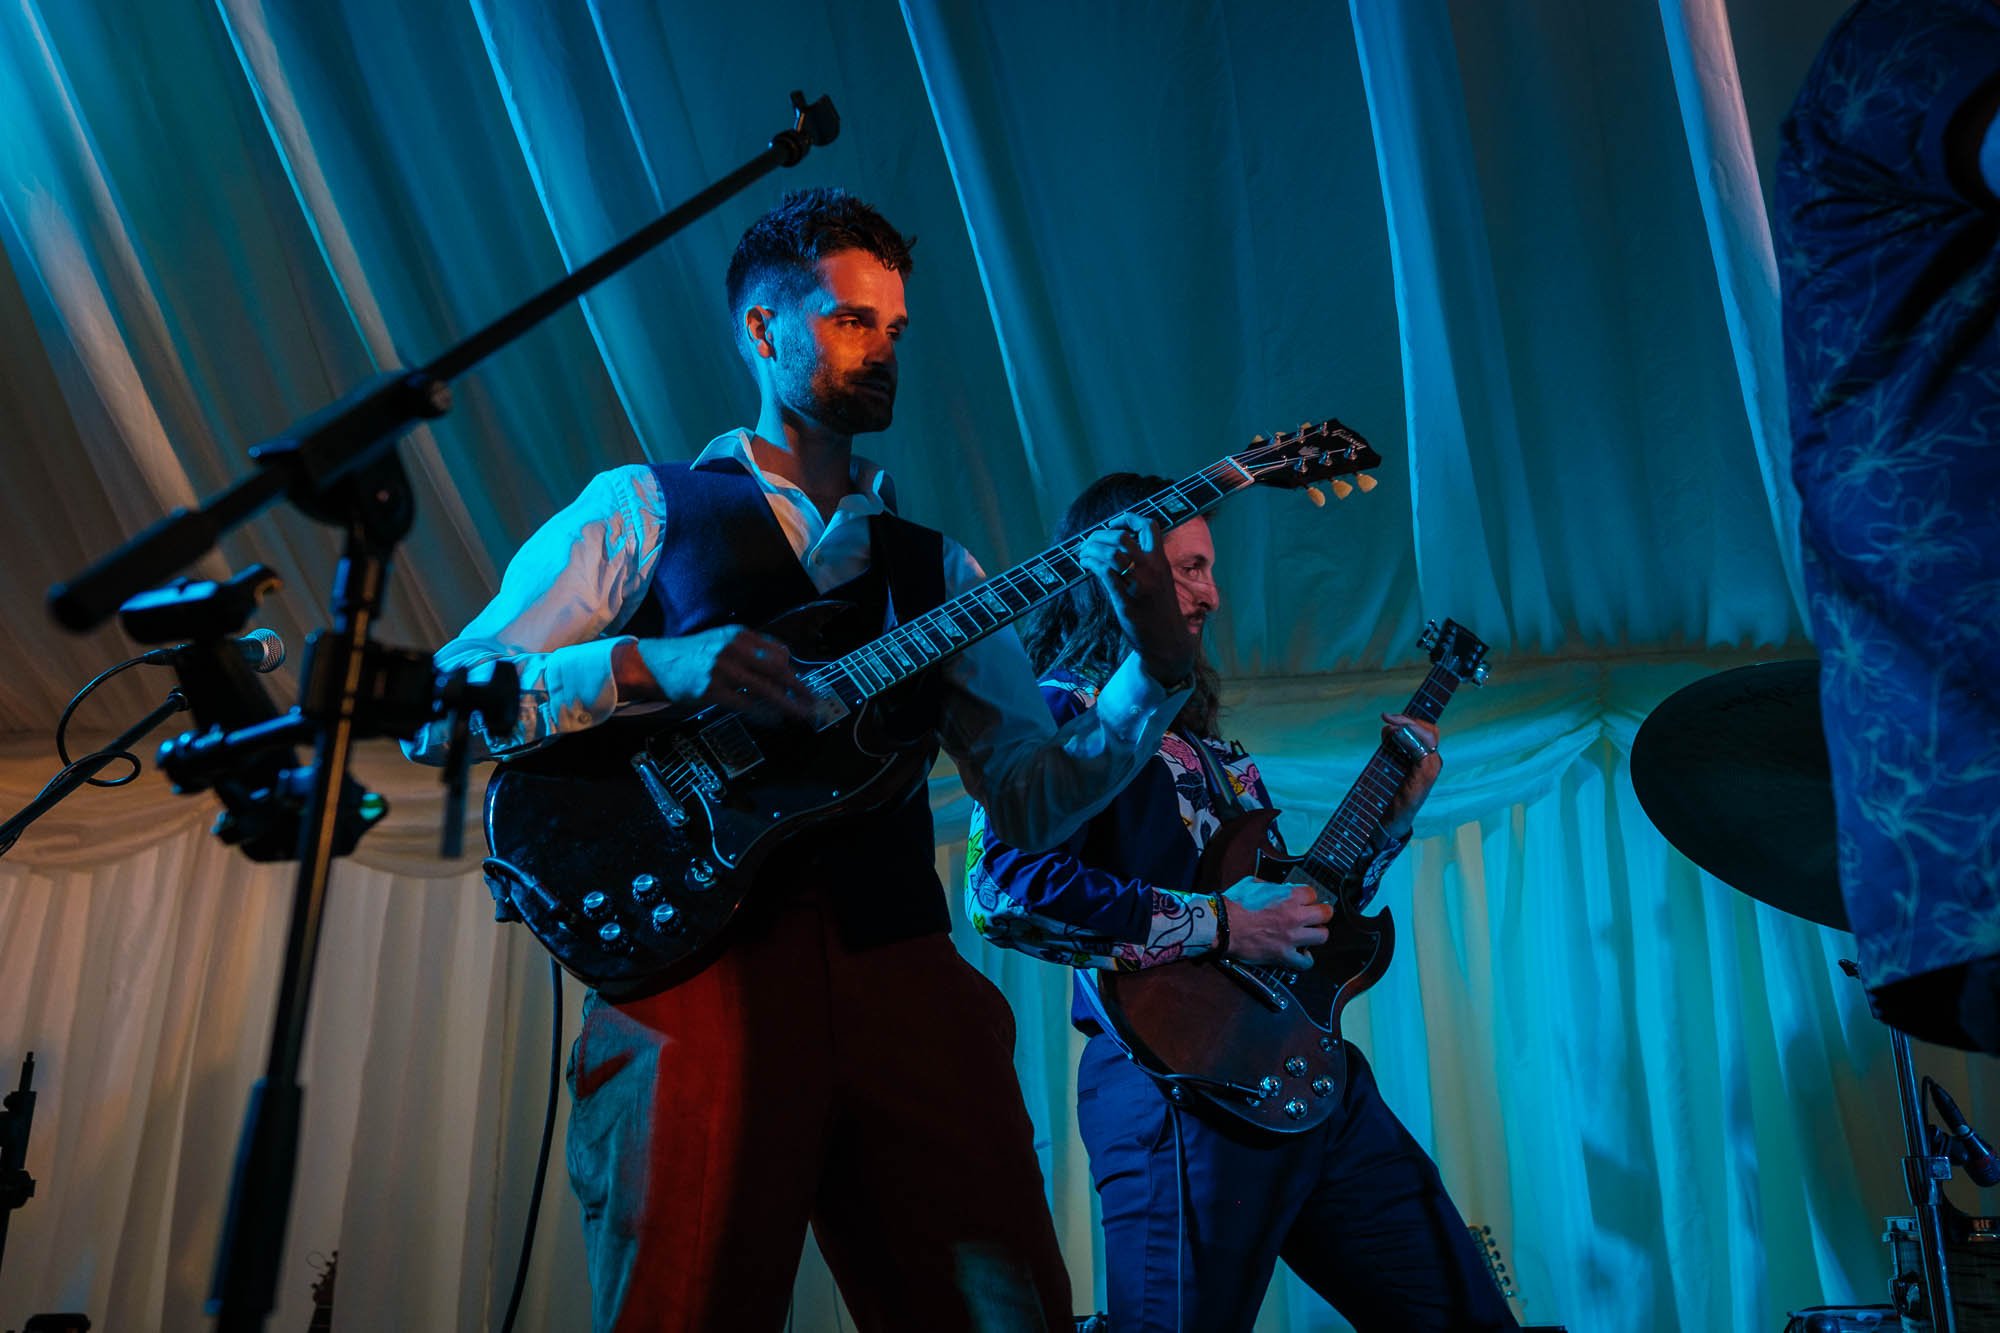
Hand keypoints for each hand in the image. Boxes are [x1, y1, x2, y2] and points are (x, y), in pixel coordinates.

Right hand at [613, 627, 814, 722]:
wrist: (653, 664)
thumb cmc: (690, 655)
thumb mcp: (720, 641)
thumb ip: (747, 649)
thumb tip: (780, 664)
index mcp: (738, 635)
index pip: (778, 651)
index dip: (793, 670)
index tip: (802, 684)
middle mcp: (732, 649)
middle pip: (777, 669)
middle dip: (799, 687)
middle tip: (814, 701)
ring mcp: (721, 670)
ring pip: (765, 688)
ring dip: (788, 704)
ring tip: (801, 715)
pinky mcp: (711, 691)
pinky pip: (745, 704)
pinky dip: (763, 714)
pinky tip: (773, 720)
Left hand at [1074, 513, 1193, 686]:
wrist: (1168, 642)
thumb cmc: (1160, 610)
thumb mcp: (1160, 580)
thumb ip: (1145, 563)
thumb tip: (1116, 547)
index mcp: (1162, 561)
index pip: (1149, 526)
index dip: (1128, 518)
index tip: (1113, 523)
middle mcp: (1152, 569)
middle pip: (1122, 537)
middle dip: (1100, 535)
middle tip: (1089, 541)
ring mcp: (1139, 584)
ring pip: (1111, 553)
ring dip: (1091, 549)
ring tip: (1083, 552)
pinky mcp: (1126, 600)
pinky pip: (1104, 573)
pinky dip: (1091, 563)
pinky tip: (1085, 564)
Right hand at [1220, 880, 1331, 967]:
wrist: (1222, 925)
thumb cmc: (1234, 903)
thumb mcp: (1253, 883)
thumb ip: (1272, 885)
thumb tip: (1280, 889)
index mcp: (1289, 896)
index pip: (1314, 894)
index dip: (1307, 897)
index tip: (1303, 901)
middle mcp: (1295, 916)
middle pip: (1326, 914)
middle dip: (1321, 914)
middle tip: (1314, 916)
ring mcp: (1291, 937)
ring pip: (1322, 936)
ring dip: (1316, 934)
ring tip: (1309, 934)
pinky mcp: (1284, 955)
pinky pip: (1306, 962)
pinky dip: (1305, 959)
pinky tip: (1301, 954)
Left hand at [1380, 713, 1441, 838]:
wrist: (1389, 820)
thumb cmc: (1388, 793)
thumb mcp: (1388, 762)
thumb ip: (1391, 745)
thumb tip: (1388, 726)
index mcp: (1425, 757)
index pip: (1425, 730)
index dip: (1408, 719)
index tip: (1386, 716)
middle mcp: (1432, 761)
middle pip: (1430, 730)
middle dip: (1408, 719)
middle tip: (1386, 717)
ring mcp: (1432, 768)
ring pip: (1428, 736)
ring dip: (1407, 726)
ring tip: (1389, 726)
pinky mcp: (1426, 775)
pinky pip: (1423, 750)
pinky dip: (1409, 739)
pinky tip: (1394, 737)